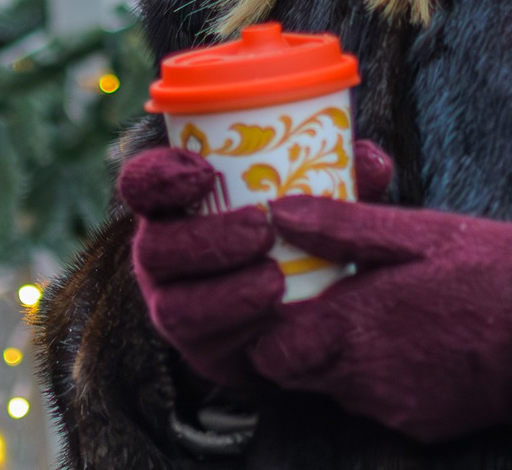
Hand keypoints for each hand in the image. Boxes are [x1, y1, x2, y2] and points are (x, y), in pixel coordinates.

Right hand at [120, 140, 395, 390]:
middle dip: (205, 238)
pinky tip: (276, 319)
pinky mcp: (201, 349)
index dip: (159, 176)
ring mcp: (175, 304)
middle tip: (261, 227)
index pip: (141, 183)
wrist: (299, 305)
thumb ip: (340, 172)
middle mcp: (163, 253)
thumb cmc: (297, 226)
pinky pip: (207, 347)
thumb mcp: (313, 193)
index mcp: (176, 202)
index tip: (205, 172)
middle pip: (155, 246)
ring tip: (274, 280)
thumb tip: (370, 161)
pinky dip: (242, 330)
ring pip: (174, 305)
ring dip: (225, 292)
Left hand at [250, 192, 511, 442]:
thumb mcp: (414, 232)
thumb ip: (340, 227)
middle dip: (302, 340)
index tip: (281, 298)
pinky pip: (381, 403)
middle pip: (297, 373)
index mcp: (354, 327)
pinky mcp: (422, 426)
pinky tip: (413, 342)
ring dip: (343, 357)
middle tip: (327, 301)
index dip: (266, 329)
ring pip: (338, 388)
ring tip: (378, 315)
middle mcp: (363, 378)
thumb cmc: (490, 271)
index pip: (269, 352)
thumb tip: (279, 214)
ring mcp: (393, 407)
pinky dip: (383, 377)